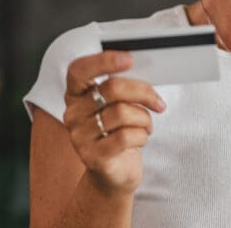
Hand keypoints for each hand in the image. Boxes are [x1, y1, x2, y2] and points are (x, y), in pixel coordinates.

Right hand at [63, 51, 166, 195]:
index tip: (129, 58)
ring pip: (122, 113)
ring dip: (144, 119)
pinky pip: (126, 136)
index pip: (79, 70)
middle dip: (143, 92)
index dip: (103, 61)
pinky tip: (140, 139)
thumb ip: (122, 89)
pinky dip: (142, 135)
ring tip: (146, 126)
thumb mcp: (118, 106)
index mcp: (76, 95)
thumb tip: (143, 71)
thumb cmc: (119, 133)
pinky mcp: (92, 156)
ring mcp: (79, 136)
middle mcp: (73, 113)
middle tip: (158, 102)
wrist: (114, 173)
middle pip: (111, 89)